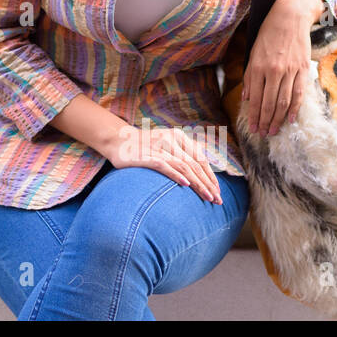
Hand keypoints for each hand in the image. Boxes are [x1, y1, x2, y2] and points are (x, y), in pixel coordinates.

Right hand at [101, 121, 222, 204]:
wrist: (118, 140)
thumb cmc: (145, 147)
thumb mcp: (166, 144)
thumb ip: (183, 153)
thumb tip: (203, 172)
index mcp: (178, 136)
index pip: (200, 158)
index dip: (211, 176)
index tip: (218, 191)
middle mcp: (170, 140)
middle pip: (195, 164)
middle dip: (208, 183)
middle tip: (217, 200)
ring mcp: (157, 147)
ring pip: (184, 166)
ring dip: (198, 184)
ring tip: (208, 197)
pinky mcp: (145, 156)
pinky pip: (164, 166)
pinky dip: (176, 175)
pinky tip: (186, 185)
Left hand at [241, 0, 318, 136]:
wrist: (289, 18)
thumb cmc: (268, 35)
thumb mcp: (252, 53)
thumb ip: (249, 77)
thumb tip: (246, 98)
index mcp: (258, 67)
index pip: (255, 98)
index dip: (253, 115)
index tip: (252, 128)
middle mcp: (273, 71)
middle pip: (269, 103)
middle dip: (265, 121)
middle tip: (263, 134)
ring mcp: (289, 71)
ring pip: (283, 101)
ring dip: (278, 119)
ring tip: (274, 130)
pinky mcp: (302, 70)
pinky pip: (299, 93)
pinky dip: (294, 108)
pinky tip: (291, 119)